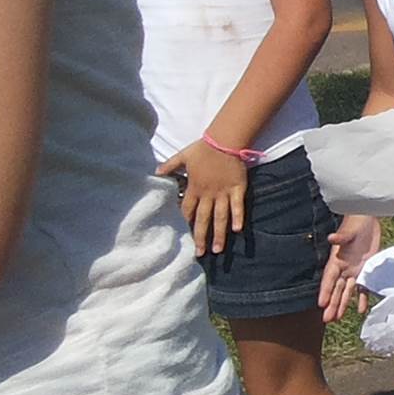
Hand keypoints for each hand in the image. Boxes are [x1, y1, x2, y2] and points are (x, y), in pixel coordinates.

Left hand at [159, 140, 250, 255]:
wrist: (225, 141)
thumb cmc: (203, 149)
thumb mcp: (182, 156)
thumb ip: (169, 165)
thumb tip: (155, 172)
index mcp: (194, 188)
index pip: (187, 209)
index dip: (186, 222)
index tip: (185, 234)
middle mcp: (208, 194)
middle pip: (203, 219)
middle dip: (201, 237)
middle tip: (200, 253)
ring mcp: (224, 193)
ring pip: (220, 217)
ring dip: (219, 234)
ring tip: (218, 249)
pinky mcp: (237, 189)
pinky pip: (237, 206)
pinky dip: (237, 217)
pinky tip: (237, 230)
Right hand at [318, 213, 378, 322]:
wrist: (367, 221)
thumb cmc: (354, 225)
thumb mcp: (348, 232)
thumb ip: (341, 237)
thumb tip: (331, 238)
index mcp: (336, 261)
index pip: (329, 279)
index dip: (325, 291)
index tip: (320, 304)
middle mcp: (343, 269)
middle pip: (336, 290)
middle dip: (332, 304)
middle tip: (327, 319)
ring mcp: (354, 271)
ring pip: (346, 292)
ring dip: (342, 305)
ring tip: (337, 318)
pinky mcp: (365, 271)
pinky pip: (363, 288)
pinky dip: (362, 299)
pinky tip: (360, 310)